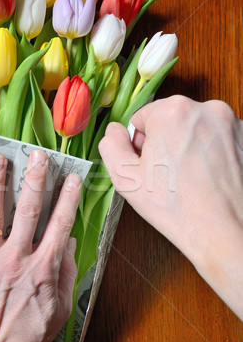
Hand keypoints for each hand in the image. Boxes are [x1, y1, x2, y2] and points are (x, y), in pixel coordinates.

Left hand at [0, 149, 81, 341]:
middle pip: (28, 209)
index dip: (68, 198)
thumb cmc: (27, 336)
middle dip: (34, 179)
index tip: (72, 177)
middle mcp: (17, 256)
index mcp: (43, 266)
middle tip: (37, 155)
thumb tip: (70, 244)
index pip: (60, 223)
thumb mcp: (60, 308)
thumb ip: (67, 274)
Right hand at [99, 95, 242, 318]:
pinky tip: (208, 178)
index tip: (148, 165)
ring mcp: (231, 123)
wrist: (223, 232)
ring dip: (189, 147)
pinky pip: (217, 139)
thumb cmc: (177, 207)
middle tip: (167, 175)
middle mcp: (206, 109)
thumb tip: (114, 130)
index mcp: (173, 111)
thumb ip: (111, 145)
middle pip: (171, 120)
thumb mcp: (125, 178)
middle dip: (166, 142)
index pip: (143, 117)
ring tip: (189, 179)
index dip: (140, 144)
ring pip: (195, 129)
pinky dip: (211, 153)